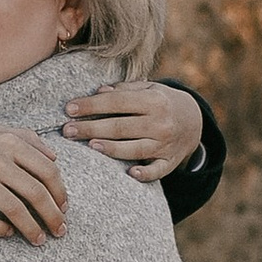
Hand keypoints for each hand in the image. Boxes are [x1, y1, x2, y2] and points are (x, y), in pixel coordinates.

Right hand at [0, 125, 67, 243]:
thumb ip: (26, 139)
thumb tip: (55, 159)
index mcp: (8, 140)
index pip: (48, 170)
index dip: (60, 193)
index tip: (64, 209)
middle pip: (36, 193)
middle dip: (52, 216)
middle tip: (60, 231)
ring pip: (15, 209)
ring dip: (32, 229)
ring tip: (38, 240)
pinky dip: (1, 230)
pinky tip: (8, 233)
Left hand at [61, 79, 202, 182]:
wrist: (195, 121)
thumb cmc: (162, 101)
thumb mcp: (149, 88)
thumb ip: (125, 90)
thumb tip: (99, 92)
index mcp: (154, 100)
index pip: (116, 102)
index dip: (91, 105)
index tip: (68, 109)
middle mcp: (160, 122)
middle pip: (121, 126)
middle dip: (91, 128)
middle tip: (67, 131)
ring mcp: (165, 144)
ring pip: (135, 148)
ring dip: (112, 148)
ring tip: (89, 146)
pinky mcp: (169, 162)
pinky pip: (157, 170)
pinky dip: (145, 173)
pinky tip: (130, 173)